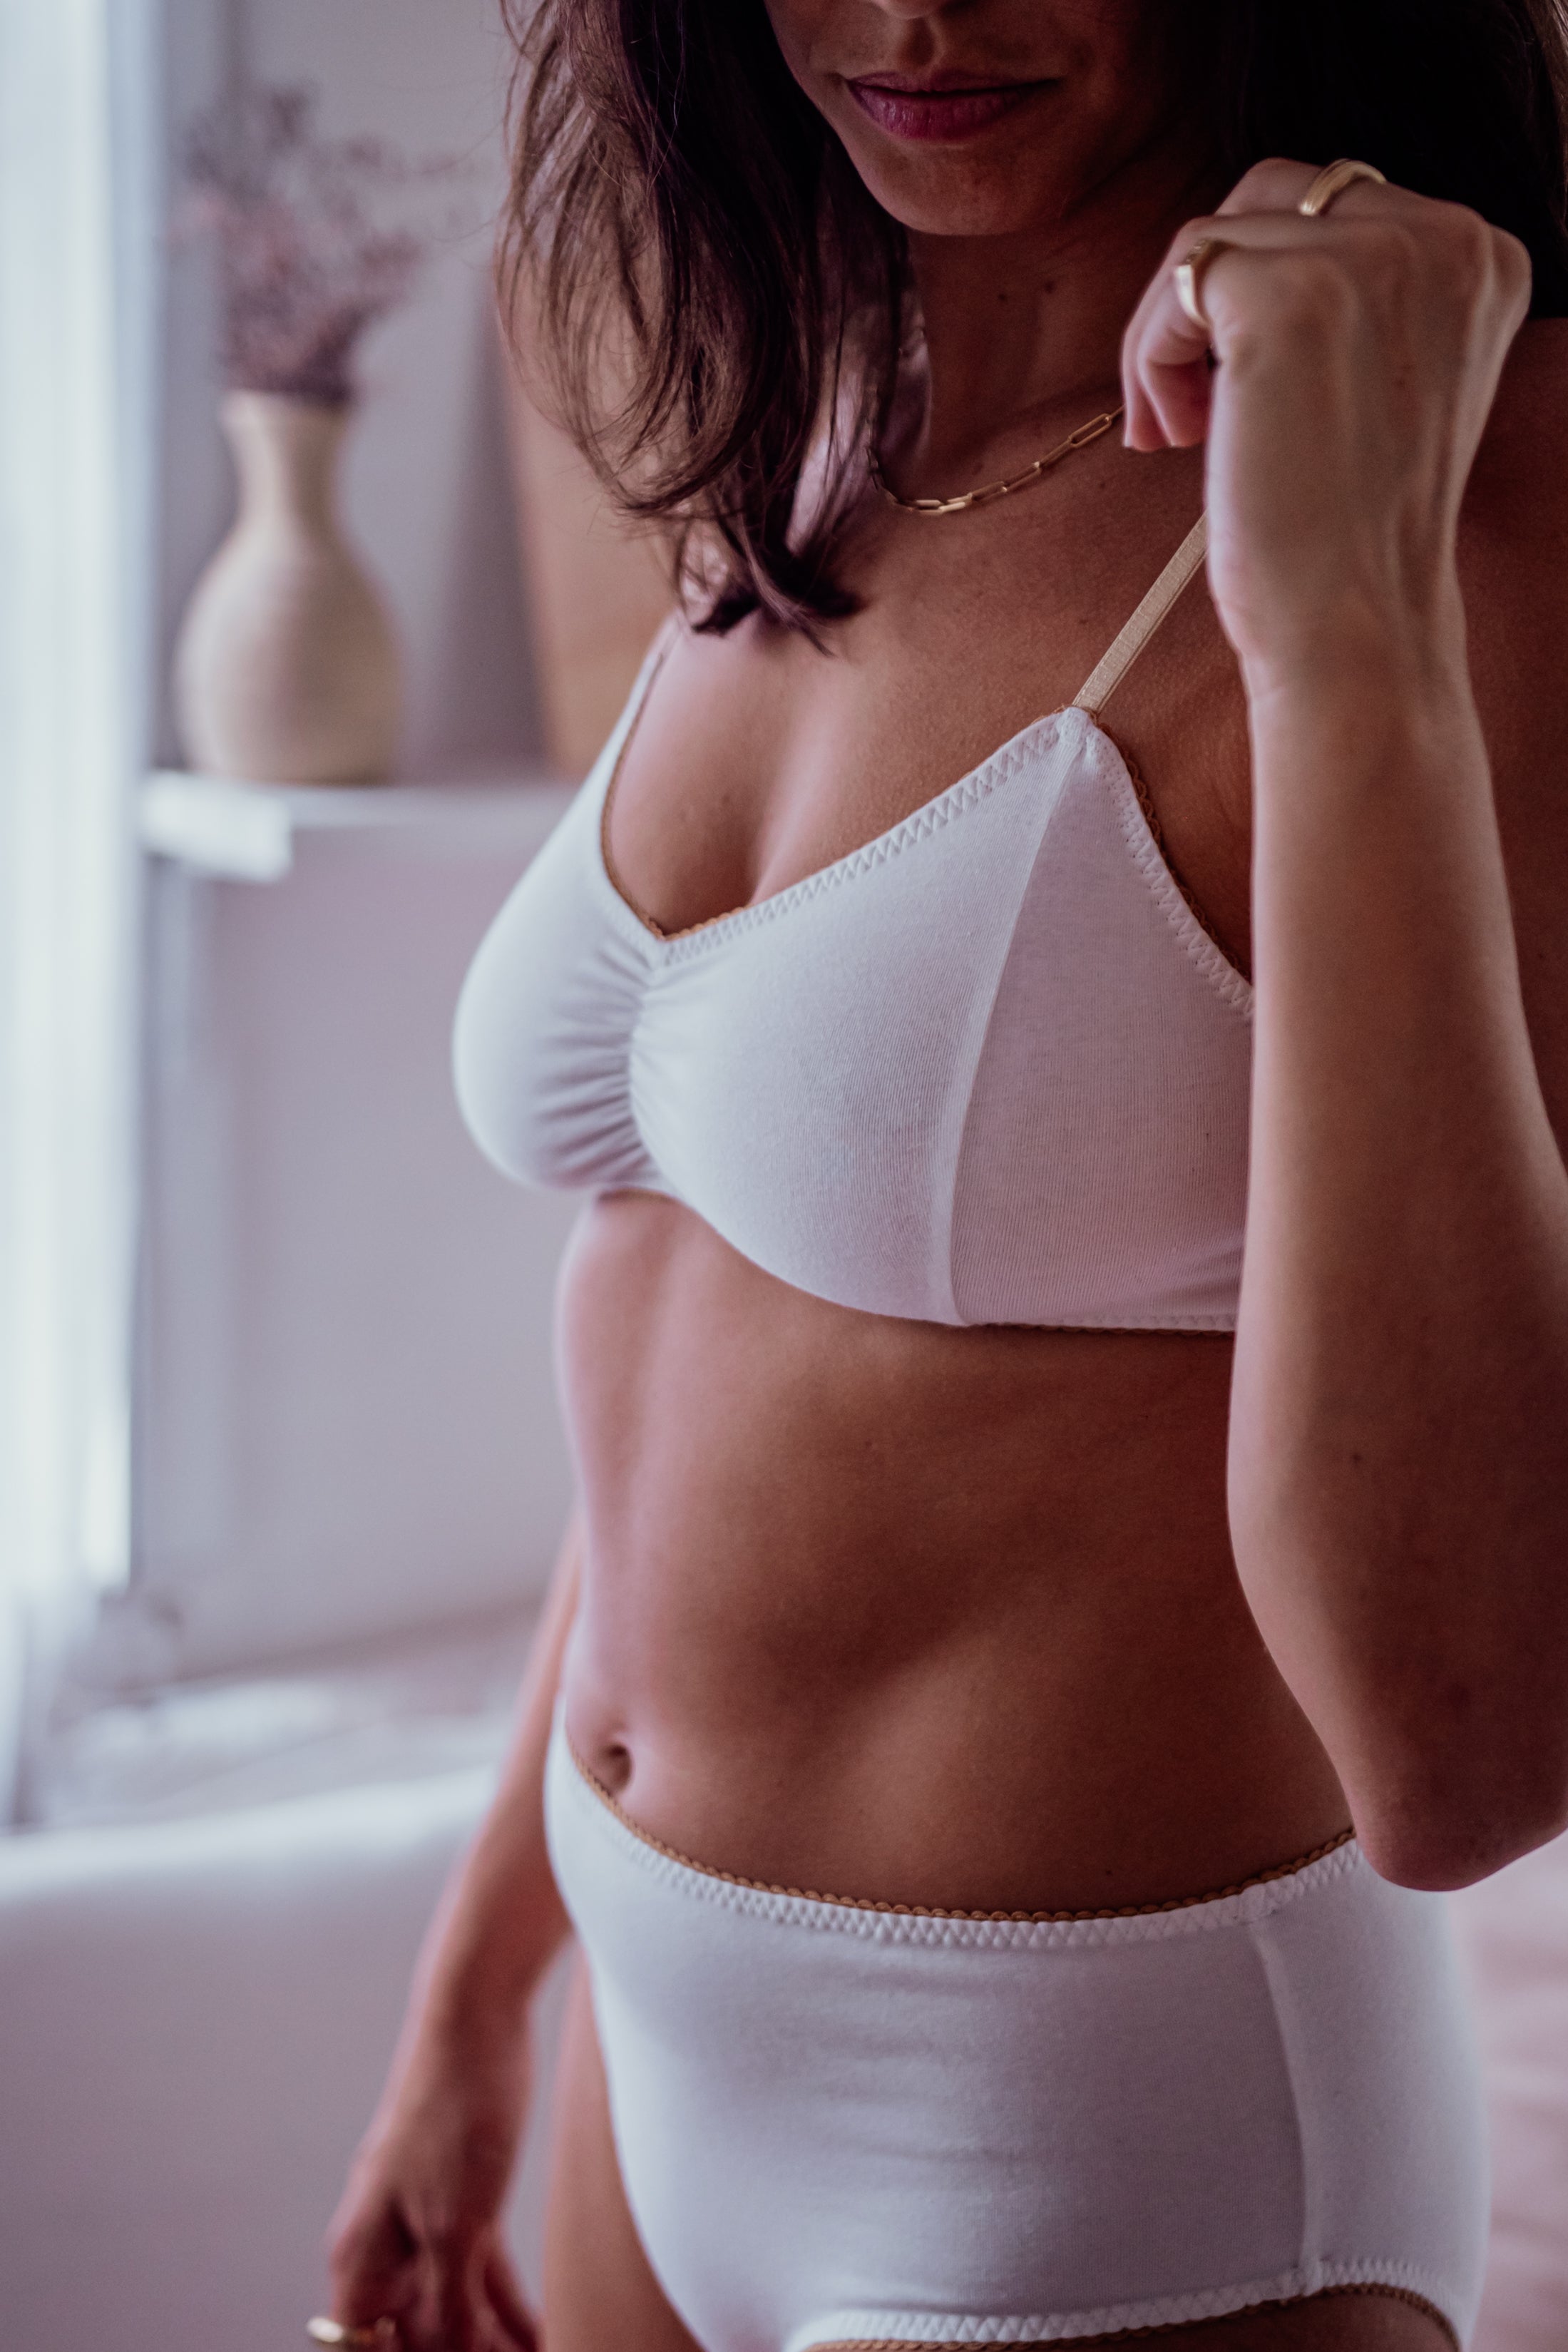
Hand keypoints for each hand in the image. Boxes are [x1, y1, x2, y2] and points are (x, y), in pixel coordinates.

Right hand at [326, 2025, 537, 2351]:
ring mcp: (424, 2220)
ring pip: (451, 2306)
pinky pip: (479, 2272)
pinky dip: (506, 2306)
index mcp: (361, 2255)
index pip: (363, 2348)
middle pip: (411, 2334)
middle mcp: (384, 2244)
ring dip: (489, 2341)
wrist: (477, 2014)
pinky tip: (542, 2333)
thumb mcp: (457, 2226)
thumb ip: (450, 2306)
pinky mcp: (463, 2198)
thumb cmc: (454, 2109)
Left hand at [1120, 158, 1530, 683]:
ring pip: (1211, 237)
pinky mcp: (1290, 298)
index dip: (1264, 286)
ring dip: (1168, 334)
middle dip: (1211, 296)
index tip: (1243, 388)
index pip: (1335, 207)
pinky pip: (1180, 281)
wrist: (1354, 624)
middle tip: (1189, 407)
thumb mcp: (1386, 379)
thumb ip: (1358, 298)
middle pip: (1272, 196)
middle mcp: (1444, 237)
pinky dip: (1148, 357)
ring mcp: (1372, 259)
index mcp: (1480, 255)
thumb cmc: (1351, 528)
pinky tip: (1169, 434)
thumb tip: (1238, 253)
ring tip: (1176, 432)